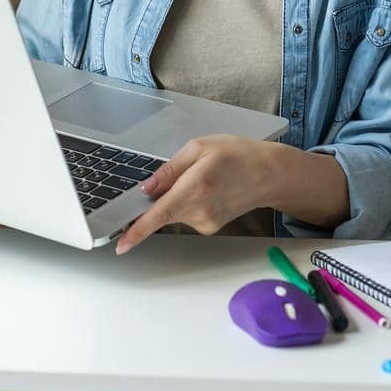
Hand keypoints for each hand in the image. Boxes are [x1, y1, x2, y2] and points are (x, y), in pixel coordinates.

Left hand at [114, 135, 277, 254]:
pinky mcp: (209, 227)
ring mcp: (206, 222)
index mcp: (196, 186)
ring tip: (205, 178)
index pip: (159, 214)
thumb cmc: (238, 155)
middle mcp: (200, 210)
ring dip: (178, 197)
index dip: (137, 230)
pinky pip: (186, 214)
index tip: (121, 244)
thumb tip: (147, 189)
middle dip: (162, 195)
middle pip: (163, 210)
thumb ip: (169, 169)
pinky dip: (188, 202)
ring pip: (174, 212)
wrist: (269, 175)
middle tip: (187, 173)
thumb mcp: (200, 147)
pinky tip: (208, 190)